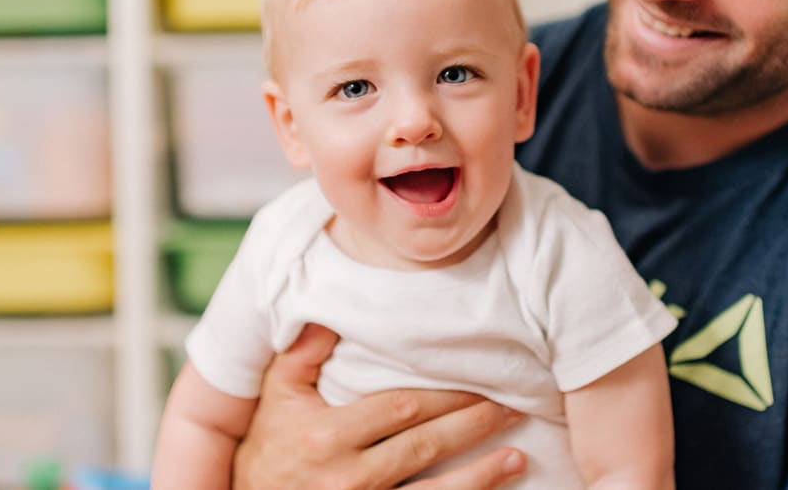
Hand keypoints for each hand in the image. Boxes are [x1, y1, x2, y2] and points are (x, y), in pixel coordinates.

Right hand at [232, 324, 526, 489]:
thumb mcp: (277, 398)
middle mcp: (348, 478)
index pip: (400, 409)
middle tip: (511, 406)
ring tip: (518, 457)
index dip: (444, 396)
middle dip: (472, 426)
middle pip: (424, 447)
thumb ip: (301, 356)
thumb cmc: (269, 448)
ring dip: (481, 475)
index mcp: (328, 436)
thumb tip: (331, 313)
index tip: (480, 381)